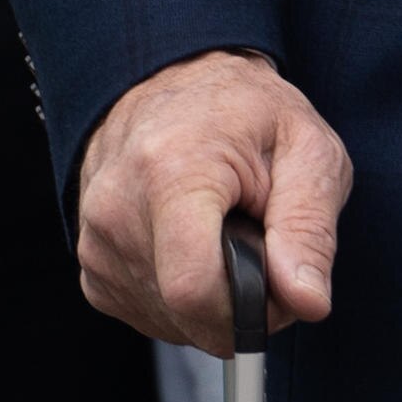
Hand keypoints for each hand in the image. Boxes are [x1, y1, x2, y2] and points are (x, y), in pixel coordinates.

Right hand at [73, 49, 352, 351]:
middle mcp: (117, 207)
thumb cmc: (245, 112)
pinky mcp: (90, 262)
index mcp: (171, 172)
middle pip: (187, 312)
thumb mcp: (308, 151)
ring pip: (170, 321)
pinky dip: (180, 300)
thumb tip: (307, 301)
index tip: (278, 282)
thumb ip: (311, 230)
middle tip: (260, 246)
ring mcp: (95, 237)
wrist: (177, 80)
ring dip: (211, 301)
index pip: (193, 290)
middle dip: (239, 305)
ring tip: (222, 236)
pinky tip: (193, 250)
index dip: (251, 311)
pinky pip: (147, 313)